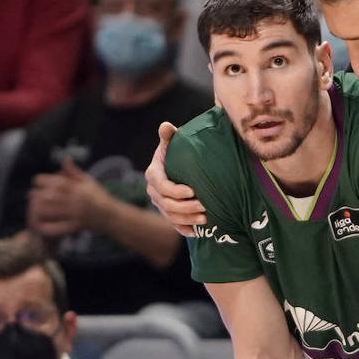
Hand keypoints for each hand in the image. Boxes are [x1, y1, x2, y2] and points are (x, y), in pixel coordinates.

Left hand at [27, 157, 113, 236]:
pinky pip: (61, 227)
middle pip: (52, 196)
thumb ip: (74, 171)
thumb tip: (64, 159)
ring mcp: (77, 214)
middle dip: (38, 195)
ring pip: (54, 211)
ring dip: (41, 209)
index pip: (56, 182)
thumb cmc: (99, 197)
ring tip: (33, 207)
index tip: (36, 182)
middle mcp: (77, 200)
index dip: (43, 181)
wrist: (111, 216)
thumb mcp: (89, 181)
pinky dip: (49, 227)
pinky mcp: (77, 226)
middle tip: (30, 195)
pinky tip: (40, 225)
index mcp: (78, 187)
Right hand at [145, 120, 206, 235]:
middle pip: (166, 204)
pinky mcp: (168, 213)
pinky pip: (174, 225)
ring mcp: (159, 204)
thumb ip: (169, 136)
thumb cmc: (177, 152)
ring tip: (205, 219)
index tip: (192, 191)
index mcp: (153, 174)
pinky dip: (185, 230)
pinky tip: (197, 232)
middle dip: (185, 207)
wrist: (178, 166)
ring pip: (170, 216)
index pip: (162, 186)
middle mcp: (153, 191)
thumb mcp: (172, 143)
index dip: (175, 191)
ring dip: (187, 220)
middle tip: (204, 206)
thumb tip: (166, 126)